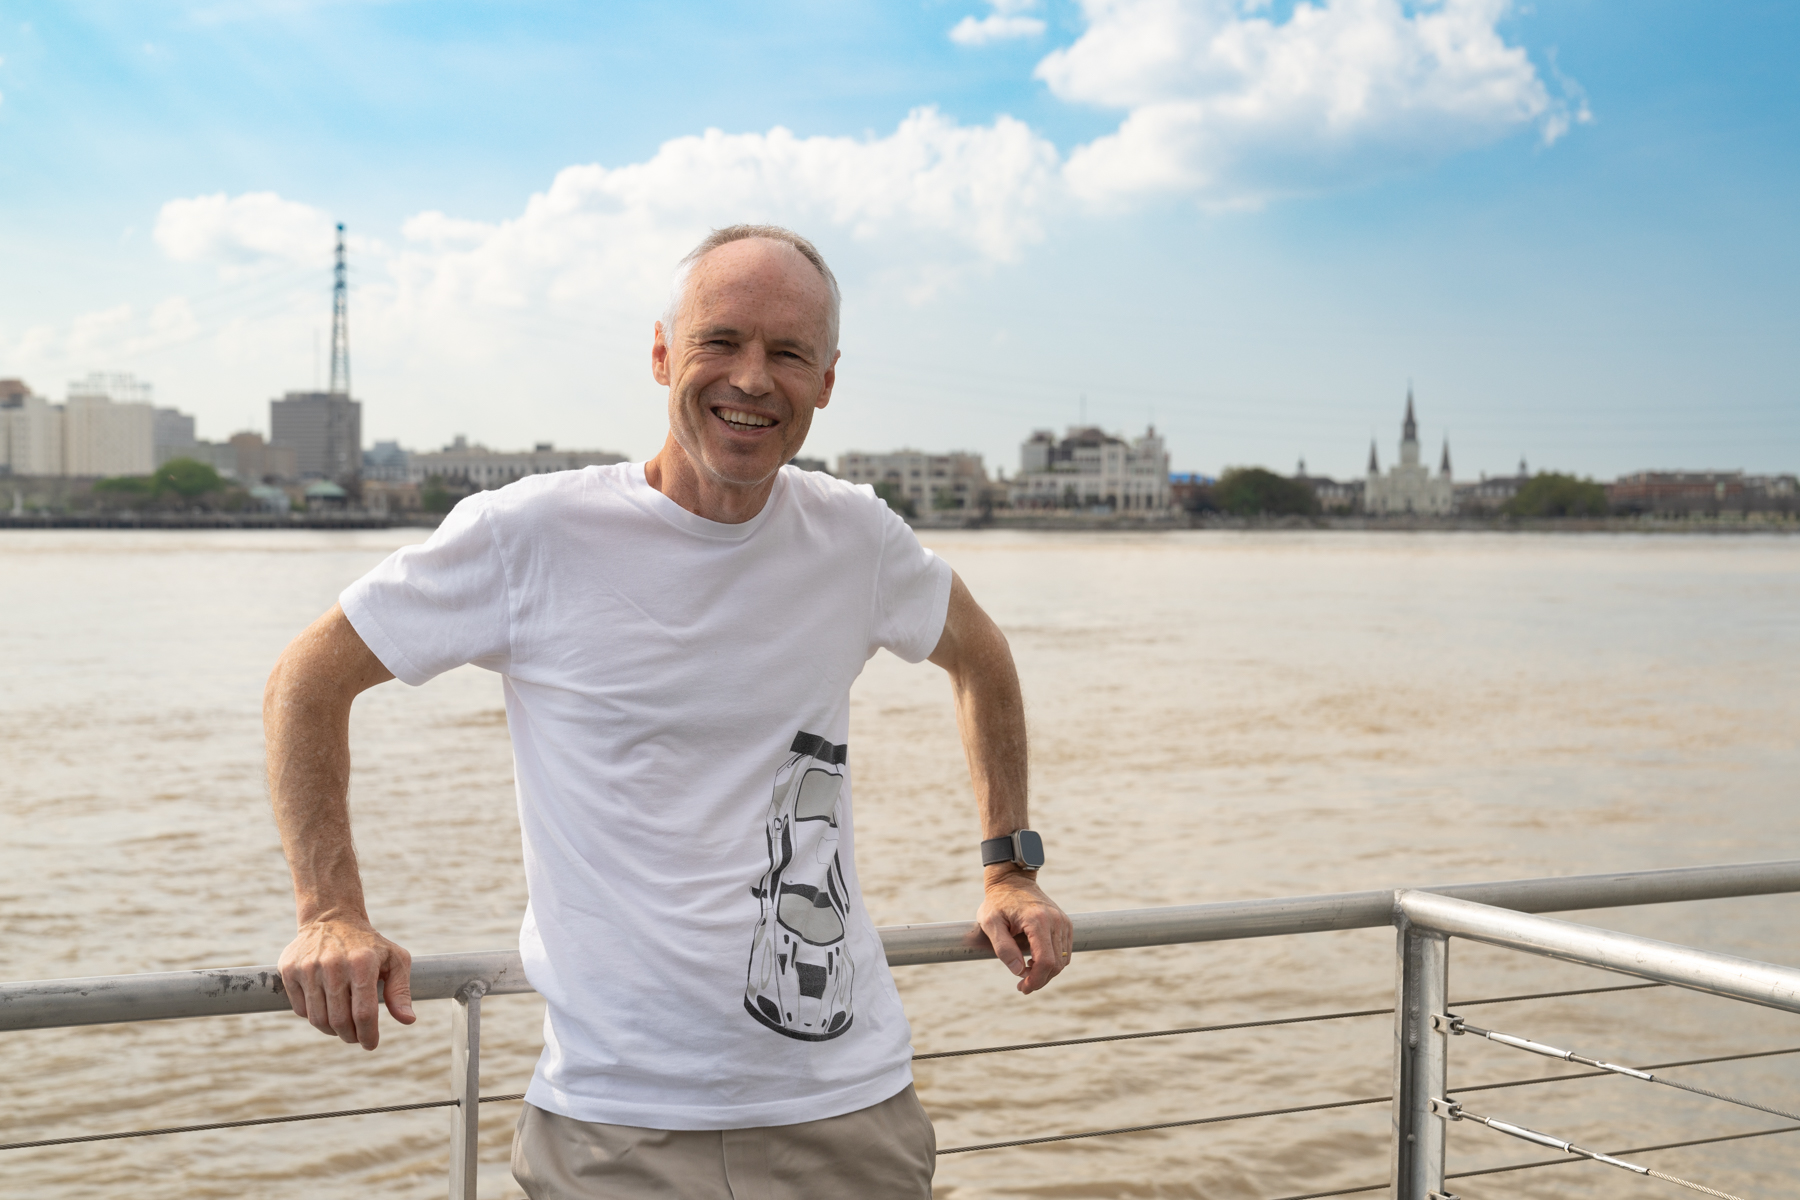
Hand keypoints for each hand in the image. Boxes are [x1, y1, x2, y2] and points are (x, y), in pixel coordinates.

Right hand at [277, 916, 415, 1049]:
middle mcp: (333, 964)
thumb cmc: (369, 944)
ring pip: (317, 1019)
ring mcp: (308, 967)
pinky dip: (314, 1017)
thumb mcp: (395, 959)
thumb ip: (401, 990)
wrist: (332, 917)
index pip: (364, 1013)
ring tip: (343, 1027)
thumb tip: (408, 1020)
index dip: (368, 1034)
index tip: (371, 1044)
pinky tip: (326, 1009)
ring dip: (332, 1031)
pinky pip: (301, 1009)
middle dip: (351, 1036)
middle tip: (357, 1037)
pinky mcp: (289, 970)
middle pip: (339, 1020)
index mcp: (362, 962)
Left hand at [976, 866, 1072, 994]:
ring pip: (1063, 960)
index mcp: (1037, 921)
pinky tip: (1035, 960)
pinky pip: (1065, 951)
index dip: (1036, 980)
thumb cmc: (997, 902)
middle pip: (1056, 964)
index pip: (1045, 961)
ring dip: (1047, 972)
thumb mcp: (990, 923)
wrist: (1012, 880)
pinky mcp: (1065, 923)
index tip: (1022, 987)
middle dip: (1040, 980)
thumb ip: (1003, 948)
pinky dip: (1053, 961)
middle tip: (1022, 985)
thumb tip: (1018, 971)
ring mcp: (1063, 921)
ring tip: (1027, 970)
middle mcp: (1055, 921)